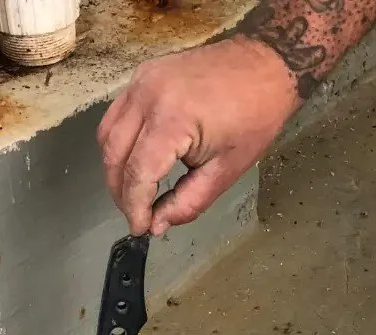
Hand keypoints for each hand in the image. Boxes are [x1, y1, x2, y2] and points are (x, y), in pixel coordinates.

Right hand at [97, 36, 300, 236]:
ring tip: (134, 193)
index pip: (138, 173)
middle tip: (138, 216)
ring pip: (108, 136)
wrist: (267, 65)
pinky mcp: (142, 76)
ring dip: (116, 170)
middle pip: (115, 156)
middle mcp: (149, 95)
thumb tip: (157, 224)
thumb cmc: (255, 115)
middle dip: (122, 194)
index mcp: (173, 118)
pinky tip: (134, 162)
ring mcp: (142, 81)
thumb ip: (187, 202)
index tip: (140, 228)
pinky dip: (118, 144)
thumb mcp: (225, 171)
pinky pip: (116, 116)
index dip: (135, 207)